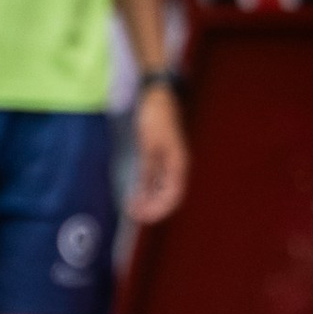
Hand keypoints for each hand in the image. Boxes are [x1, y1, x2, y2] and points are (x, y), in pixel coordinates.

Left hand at [128, 87, 188, 222]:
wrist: (158, 96)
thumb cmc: (156, 118)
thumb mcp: (149, 146)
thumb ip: (149, 170)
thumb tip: (145, 194)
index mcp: (179, 164)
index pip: (173, 195)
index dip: (159, 209)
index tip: (142, 217)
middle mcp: (177, 166)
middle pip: (169, 196)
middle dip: (154, 209)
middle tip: (134, 216)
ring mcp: (169, 161)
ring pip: (163, 189)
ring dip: (150, 201)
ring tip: (133, 209)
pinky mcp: (160, 156)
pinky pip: (156, 180)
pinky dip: (148, 190)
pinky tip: (136, 195)